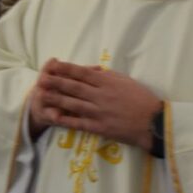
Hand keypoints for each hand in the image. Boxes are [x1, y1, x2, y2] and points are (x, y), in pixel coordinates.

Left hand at [29, 58, 161, 149]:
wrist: (152, 122)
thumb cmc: (142, 99)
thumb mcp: (126, 81)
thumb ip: (108, 76)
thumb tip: (93, 71)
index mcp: (107, 82)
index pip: (82, 73)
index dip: (65, 69)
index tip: (52, 65)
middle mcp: (100, 95)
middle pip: (73, 87)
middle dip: (55, 82)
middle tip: (40, 78)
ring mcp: (99, 112)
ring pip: (73, 104)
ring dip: (56, 99)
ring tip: (41, 95)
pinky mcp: (99, 127)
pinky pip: (79, 123)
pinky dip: (66, 120)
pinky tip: (54, 117)